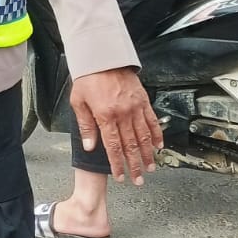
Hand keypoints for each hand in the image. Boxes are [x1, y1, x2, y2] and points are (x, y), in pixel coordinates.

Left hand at [68, 67, 163, 184]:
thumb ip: (85, 126)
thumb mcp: (78, 101)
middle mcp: (123, 114)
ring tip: (150, 167)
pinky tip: (158, 146)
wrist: (103, 57)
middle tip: (138, 180)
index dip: (118, 164)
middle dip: (135, 165)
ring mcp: (135, 108)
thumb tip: (90, 147)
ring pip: (144, 137)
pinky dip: (157, 135)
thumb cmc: (88, 78)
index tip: (121, 177)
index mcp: (105, 116)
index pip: (113, 147)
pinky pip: (152, 121)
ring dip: (148, 155)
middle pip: (131, 146)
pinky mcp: (143, 101)